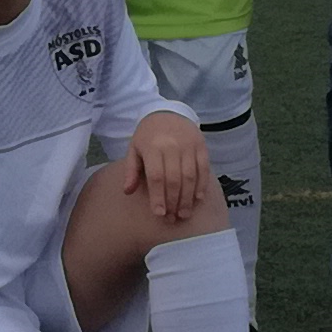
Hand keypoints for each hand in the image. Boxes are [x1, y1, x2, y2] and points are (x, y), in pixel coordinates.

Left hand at [127, 111, 209, 226]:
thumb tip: (127, 191)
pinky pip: (204, 169)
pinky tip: (197, 199)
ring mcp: (189, 146)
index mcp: (153, 147)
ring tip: (184, 214)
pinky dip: (201, 185)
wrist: (168, 113)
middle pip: (174, 179)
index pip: (156, 176)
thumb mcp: (134, 149)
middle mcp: (172, 146)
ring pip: (190, 177)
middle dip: (173, 202)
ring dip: (188, 198)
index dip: (158, 197)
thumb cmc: (148, 135)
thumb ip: (131, 170)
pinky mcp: (202, 146)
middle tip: (172, 218)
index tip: (159, 214)